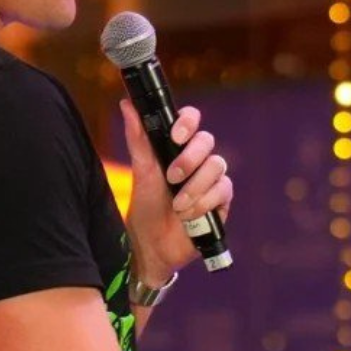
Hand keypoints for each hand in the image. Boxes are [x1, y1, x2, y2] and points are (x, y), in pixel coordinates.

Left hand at [119, 99, 233, 281]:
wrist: (152, 246)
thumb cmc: (145, 207)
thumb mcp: (141, 171)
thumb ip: (138, 138)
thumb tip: (127, 104)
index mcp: (177, 147)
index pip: (192, 120)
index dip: (188, 123)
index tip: (176, 136)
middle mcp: (197, 160)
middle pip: (207, 141)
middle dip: (189, 160)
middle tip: (171, 178)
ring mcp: (211, 180)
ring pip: (217, 166)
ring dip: (195, 187)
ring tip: (177, 205)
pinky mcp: (222, 201)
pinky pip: (223, 190)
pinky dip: (205, 202)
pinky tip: (190, 215)